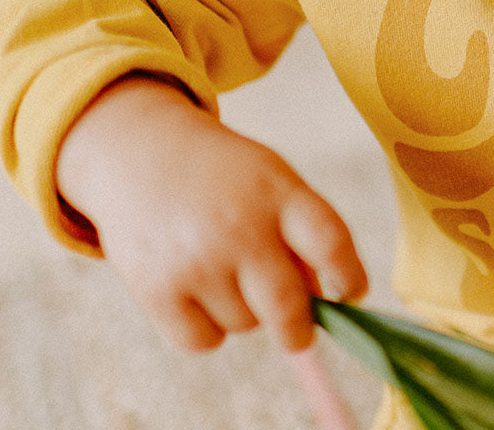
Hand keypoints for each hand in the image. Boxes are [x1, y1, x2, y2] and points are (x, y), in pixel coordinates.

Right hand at [56, 76, 367, 352]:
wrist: (140, 151)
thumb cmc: (222, 174)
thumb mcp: (270, 178)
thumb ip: (301, 231)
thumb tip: (324, 297)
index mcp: (277, 191)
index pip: (331, 242)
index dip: (350, 275)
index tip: (353, 294)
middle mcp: (239, 225)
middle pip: (288, 305)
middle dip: (299, 330)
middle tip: (300, 335)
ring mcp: (197, 259)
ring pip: (246, 324)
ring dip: (246, 314)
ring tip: (225, 272)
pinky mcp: (156, 290)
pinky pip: (204, 341)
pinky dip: (207, 330)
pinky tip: (197, 292)